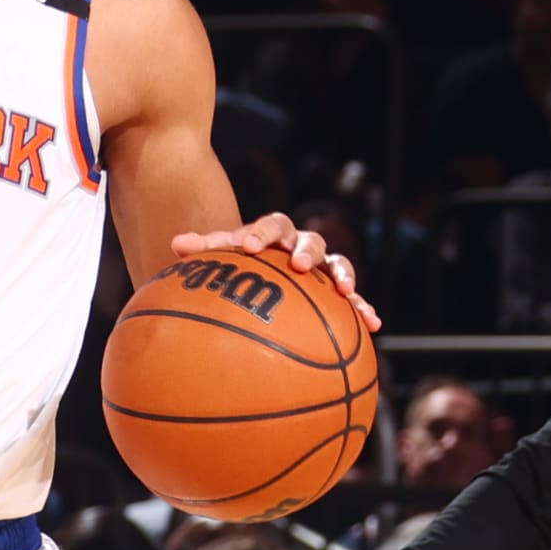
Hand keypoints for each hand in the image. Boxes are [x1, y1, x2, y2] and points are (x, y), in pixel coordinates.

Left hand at [168, 207, 380, 332]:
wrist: (260, 273)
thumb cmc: (238, 267)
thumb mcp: (221, 259)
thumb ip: (204, 250)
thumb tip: (177, 245)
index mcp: (274, 234)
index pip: (271, 224)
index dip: (262, 233)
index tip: (251, 247)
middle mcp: (302, 246)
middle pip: (311, 239)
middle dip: (307, 250)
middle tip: (300, 265)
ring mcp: (322, 268)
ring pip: (338, 264)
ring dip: (343, 275)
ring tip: (345, 291)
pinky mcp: (336, 291)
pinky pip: (353, 299)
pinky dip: (364, 308)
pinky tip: (374, 325)